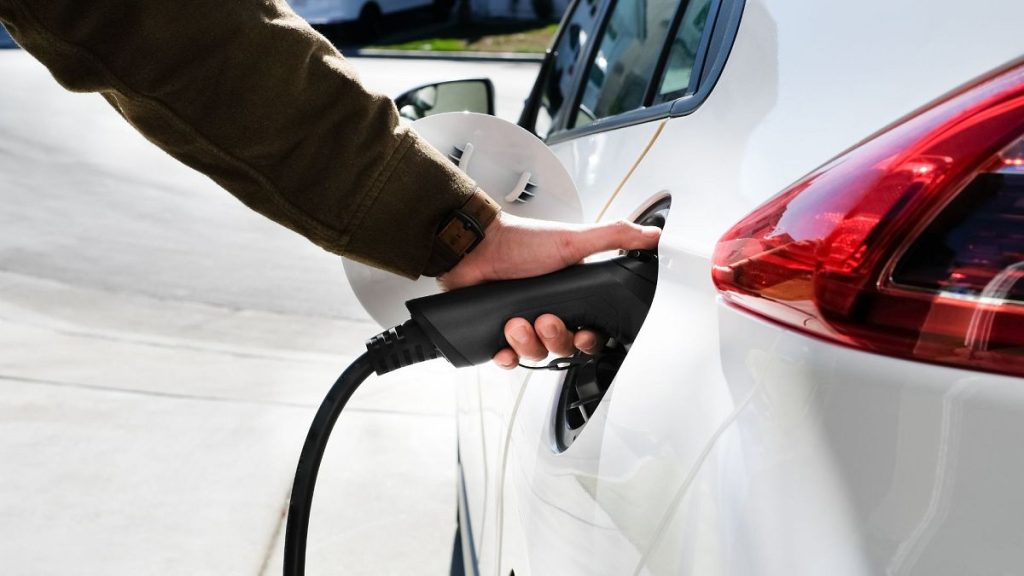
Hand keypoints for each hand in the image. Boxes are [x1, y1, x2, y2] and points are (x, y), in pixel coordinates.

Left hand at [439, 212, 660, 368]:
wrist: (474, 247)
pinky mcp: (497, 333)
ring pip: (536, 354)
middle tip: (545, 319)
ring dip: (527, 342)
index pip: (591, 332)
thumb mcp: (574, 239)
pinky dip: (506, 357)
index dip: (590, 340)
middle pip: (564, 348)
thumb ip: (614, 238)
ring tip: (516, 321)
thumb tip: (652, 235)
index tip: (584, 334)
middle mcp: (549, 312)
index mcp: (571, 296)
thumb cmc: (520, 241)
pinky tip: (503, 347)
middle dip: (556, 337)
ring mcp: (522, 324)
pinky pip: (508, 360)